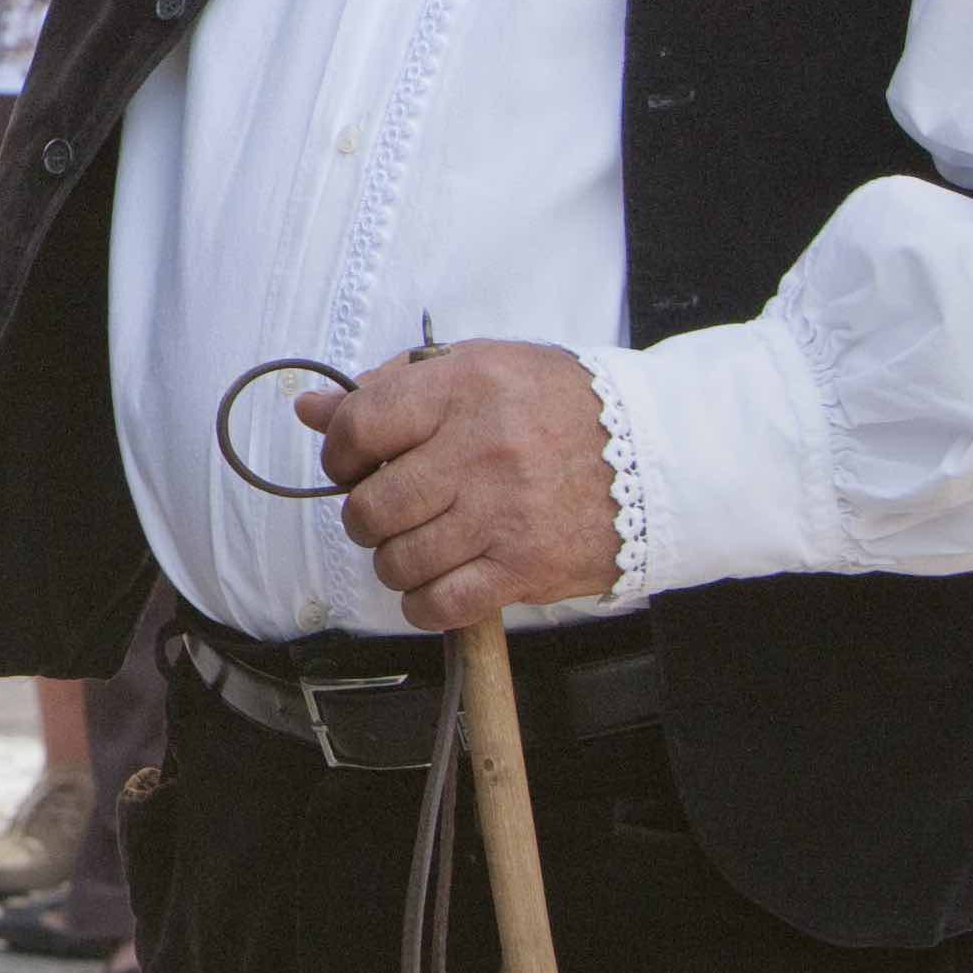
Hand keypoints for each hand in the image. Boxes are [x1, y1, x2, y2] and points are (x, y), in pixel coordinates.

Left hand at [298, 342, 624, 632]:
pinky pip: (441, 603)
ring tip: (417, 544)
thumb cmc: (559, 407)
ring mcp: (505, 513)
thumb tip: (312, 410)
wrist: (660, 453)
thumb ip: (394, 387)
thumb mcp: (479, 369)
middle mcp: (482, 450)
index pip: (361, 426)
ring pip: (399, 560)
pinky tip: (435, 585)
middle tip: (388, 510)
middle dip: (365, 515)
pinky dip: (422, 603)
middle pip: (372, 505)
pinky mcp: (527, 567)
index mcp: (465, 388)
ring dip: (393, 561)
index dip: (339, 453)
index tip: (350, 464)